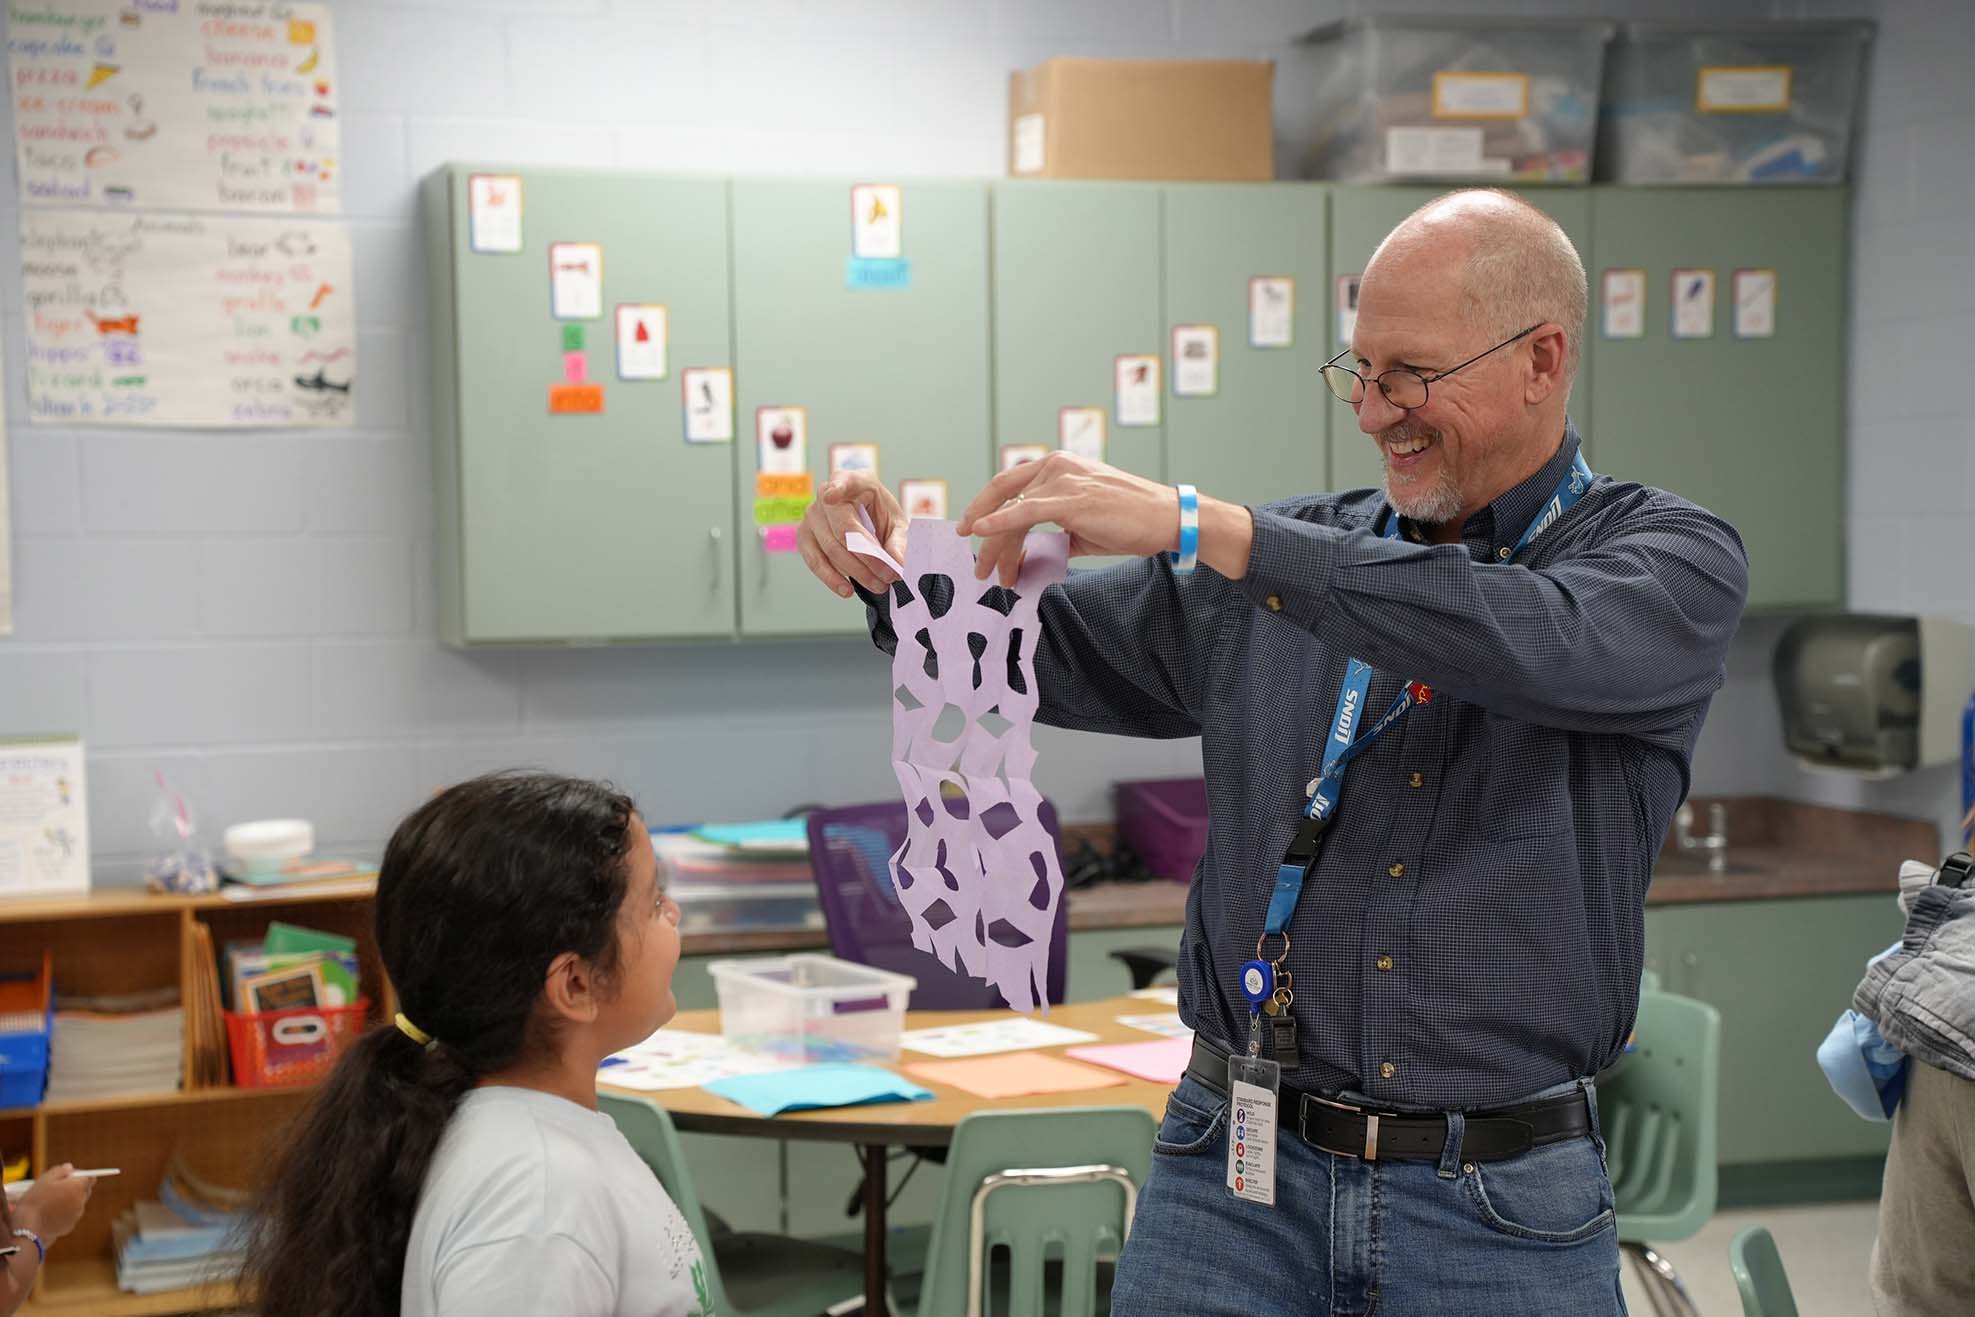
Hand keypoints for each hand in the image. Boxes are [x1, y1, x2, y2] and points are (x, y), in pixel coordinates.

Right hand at [15, 1165, 92, 1241]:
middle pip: (84, 1191)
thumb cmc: (36, 1200)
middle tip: (57, 1189)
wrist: (28, 1227)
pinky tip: (49, 1214)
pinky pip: (70, 1215)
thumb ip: (61, 1170)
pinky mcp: (70, 1226)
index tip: (67, 1177)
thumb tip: (70, 1168)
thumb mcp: (45, 1179)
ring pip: (77, 1204)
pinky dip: (64, 1213)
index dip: (79, 1176)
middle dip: (75, 1188)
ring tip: (50, 1203)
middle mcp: (82, 1201)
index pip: (90, 1178)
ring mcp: (77, 1215)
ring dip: (69, 1201)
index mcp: (78, 1187)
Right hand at [796, 471, 908, 598]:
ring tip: (877, 585)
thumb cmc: (880, 515)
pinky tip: (847, 590)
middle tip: (887, 576)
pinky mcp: (804, 535)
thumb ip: (899, 541)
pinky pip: (814, 560)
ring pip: (830, 548)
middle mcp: (826, 494)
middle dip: (867, 557)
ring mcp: (812, 515)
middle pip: (842, 529)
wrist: (866, 519)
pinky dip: (832, 578)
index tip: (831, 496)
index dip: (836, 489)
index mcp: (854, 481)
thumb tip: (896, 563)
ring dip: (855, 572)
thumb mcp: (897, 523)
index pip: (843, 482)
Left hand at [956, 452, 1180, 585]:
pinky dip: (999, 523)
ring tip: (991, 574)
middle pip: (1003, 496)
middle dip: (982, 530)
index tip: (971, 529)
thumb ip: (1052, 534)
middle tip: (977, 564)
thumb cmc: (1129, 522)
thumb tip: (1026, 555)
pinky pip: (1023, 512)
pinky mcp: (1069, 499)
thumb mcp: (1082, 527)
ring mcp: (1062, 479)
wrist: (1166, 519)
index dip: (985, 506)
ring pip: (1012, 513)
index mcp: (1058, 466)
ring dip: (995, 547)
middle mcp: (1056, 466)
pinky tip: (981, 533)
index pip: (1011, 485)